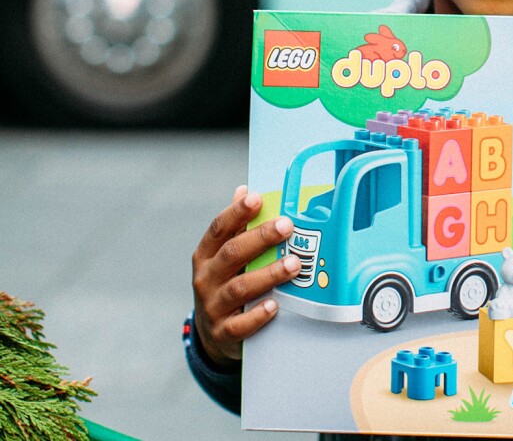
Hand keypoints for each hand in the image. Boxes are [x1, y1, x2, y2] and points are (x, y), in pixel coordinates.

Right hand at [191, 186, 300, 365]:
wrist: (212, 335)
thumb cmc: (226, 283)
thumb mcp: (225, 257)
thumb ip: (236, 227)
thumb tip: (245, 189)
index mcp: (206, 255)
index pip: (218, 229)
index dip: (236, 212)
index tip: (256, 197)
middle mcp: (206, 278)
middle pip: (232, 254)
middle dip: (260, 238)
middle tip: (287, 226)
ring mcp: (213, 307)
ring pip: (239, 288)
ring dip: (268, 275)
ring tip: (294, 264)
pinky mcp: (223, 333)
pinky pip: (239, 325)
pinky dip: (257, 316)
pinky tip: (276, 305)